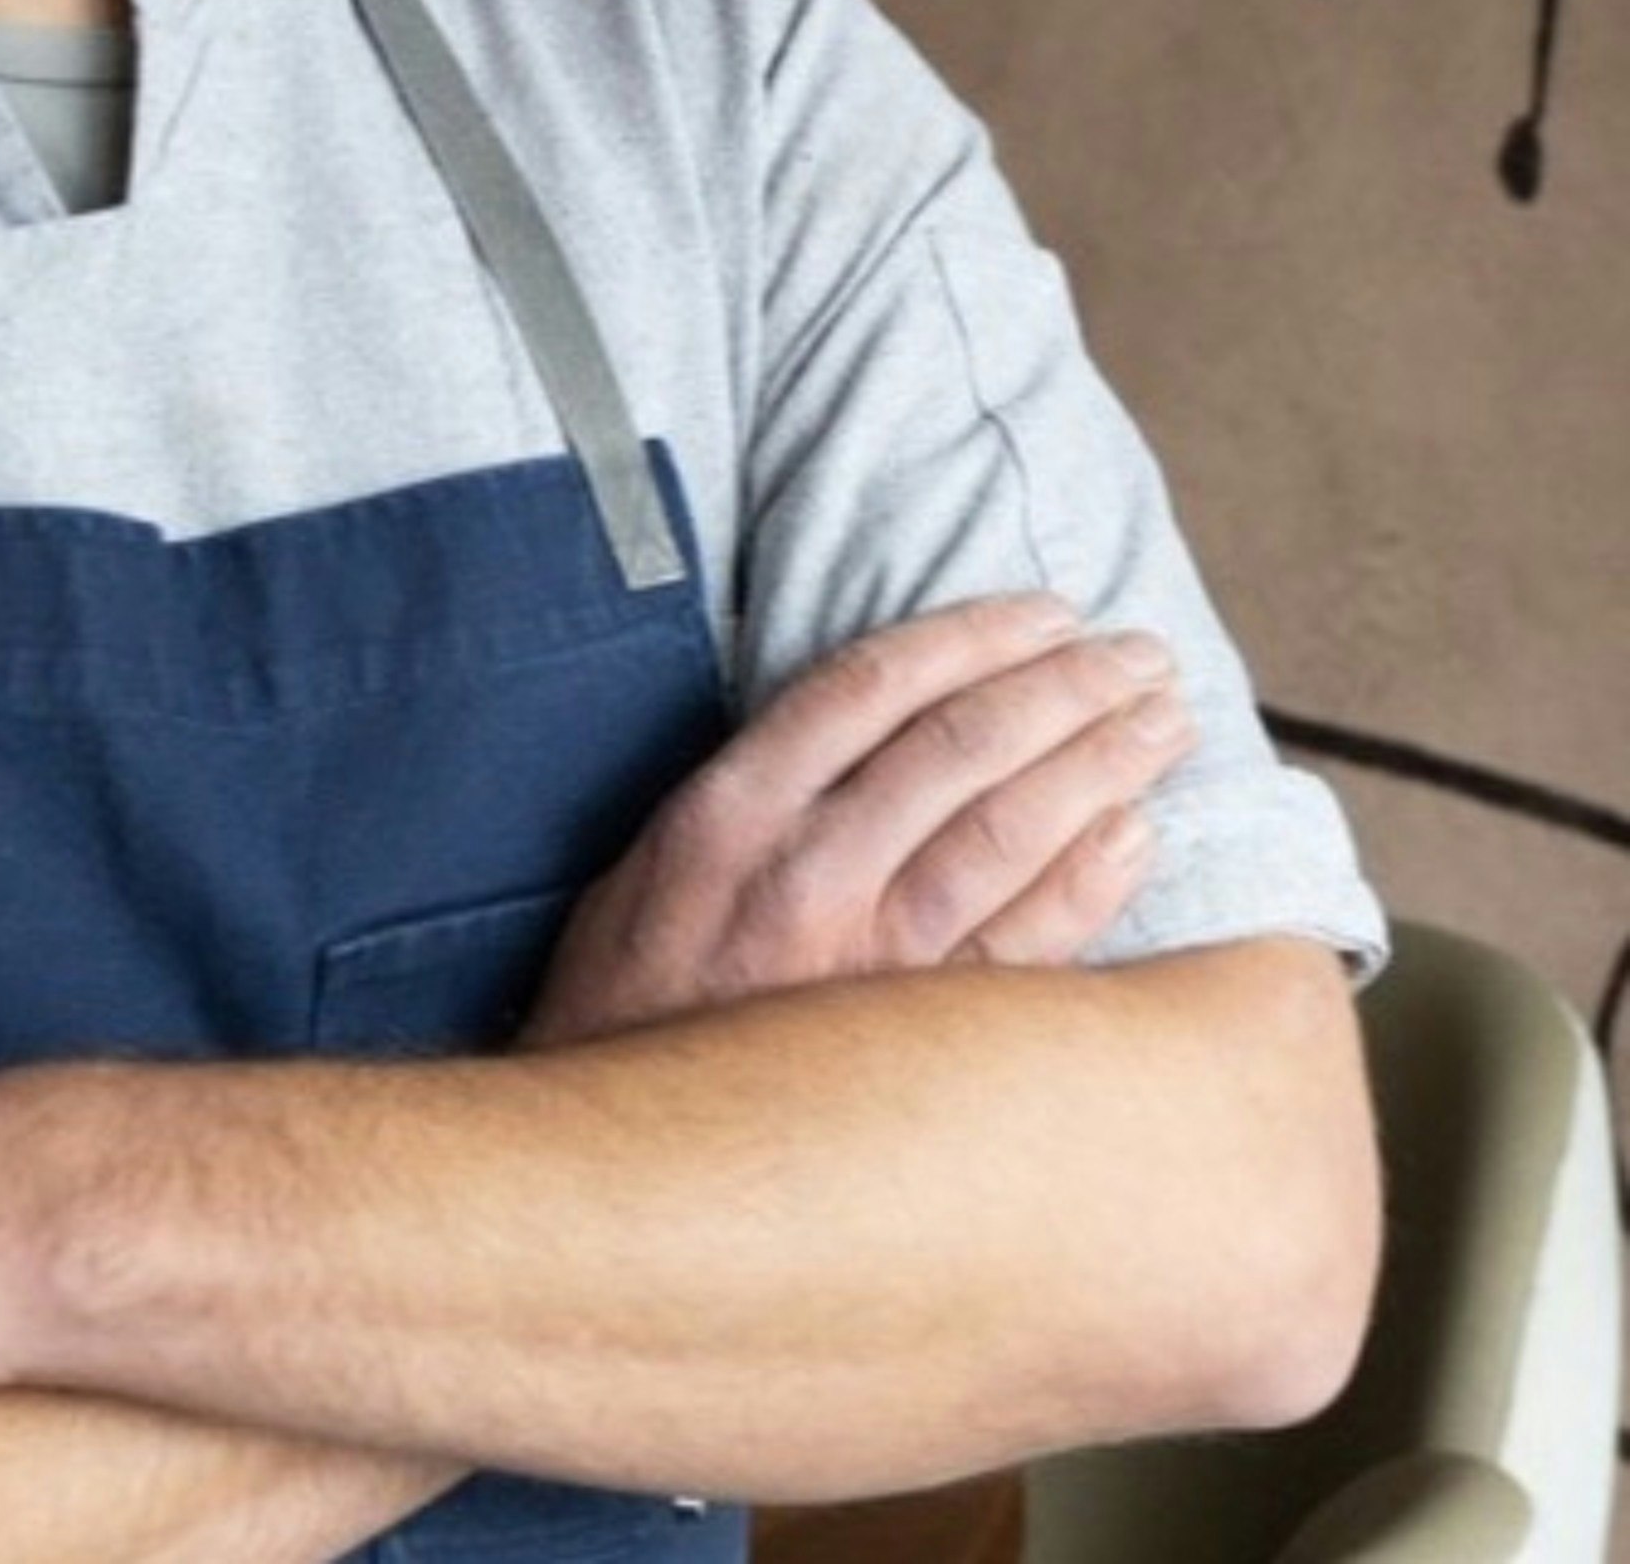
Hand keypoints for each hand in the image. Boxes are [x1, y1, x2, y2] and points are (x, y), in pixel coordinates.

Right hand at [524, 593, 1190, 1045]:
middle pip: (962, 748)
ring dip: (1102, 765)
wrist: (619, 1172)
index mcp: (729, 816)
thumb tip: (858, 719)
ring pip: (1010, 834)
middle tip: (1138, 654)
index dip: (970, 637)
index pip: (869, 687)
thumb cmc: (629, 1006)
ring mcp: (870, 965)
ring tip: (1163, 722)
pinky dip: (1090, 884)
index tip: (1044, 610)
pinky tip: (1138, 836)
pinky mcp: (922, 1047)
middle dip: (1064, 686)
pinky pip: (1029, 952)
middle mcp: (805, 875)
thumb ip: (748, 796)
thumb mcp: (645, 867)